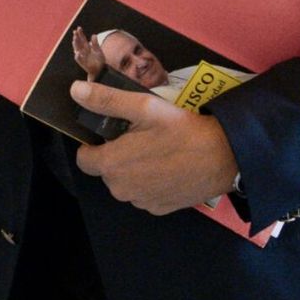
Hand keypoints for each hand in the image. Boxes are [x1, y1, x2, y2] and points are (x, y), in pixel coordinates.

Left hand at [70, 79, 237, 214]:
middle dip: (117, 154)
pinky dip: (151, 182)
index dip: (93, 145)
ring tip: (157, 150)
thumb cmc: (181, 130)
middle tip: (141, 137)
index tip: (111, 133)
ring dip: (134, 169)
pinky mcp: (161, 209)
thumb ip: (106, 100)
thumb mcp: (143, 107)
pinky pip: (145, 194)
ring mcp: (142, 202)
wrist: (224, 157)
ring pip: (126, 183)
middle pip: (107, 170)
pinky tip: (168, 167)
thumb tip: (76, 90)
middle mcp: (122, 190)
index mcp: (112, 165)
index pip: (84, 159)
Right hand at [71, 26, 105, 79]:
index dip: (80, 34)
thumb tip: (94, 35)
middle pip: (78, 43)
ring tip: (74, 39)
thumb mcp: (98, 51)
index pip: (82, 39)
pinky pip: (79, 59)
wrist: (100, 70)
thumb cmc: (99, 60)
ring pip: (77, 49)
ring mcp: (82, 56)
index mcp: (87, 47)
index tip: (78, 28)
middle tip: (75, 32)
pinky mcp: (82, 63)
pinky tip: (77, 53)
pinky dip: (78, 56)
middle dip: (76, 37)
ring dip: (75, 45)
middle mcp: (83, 51)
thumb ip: (95, 43)